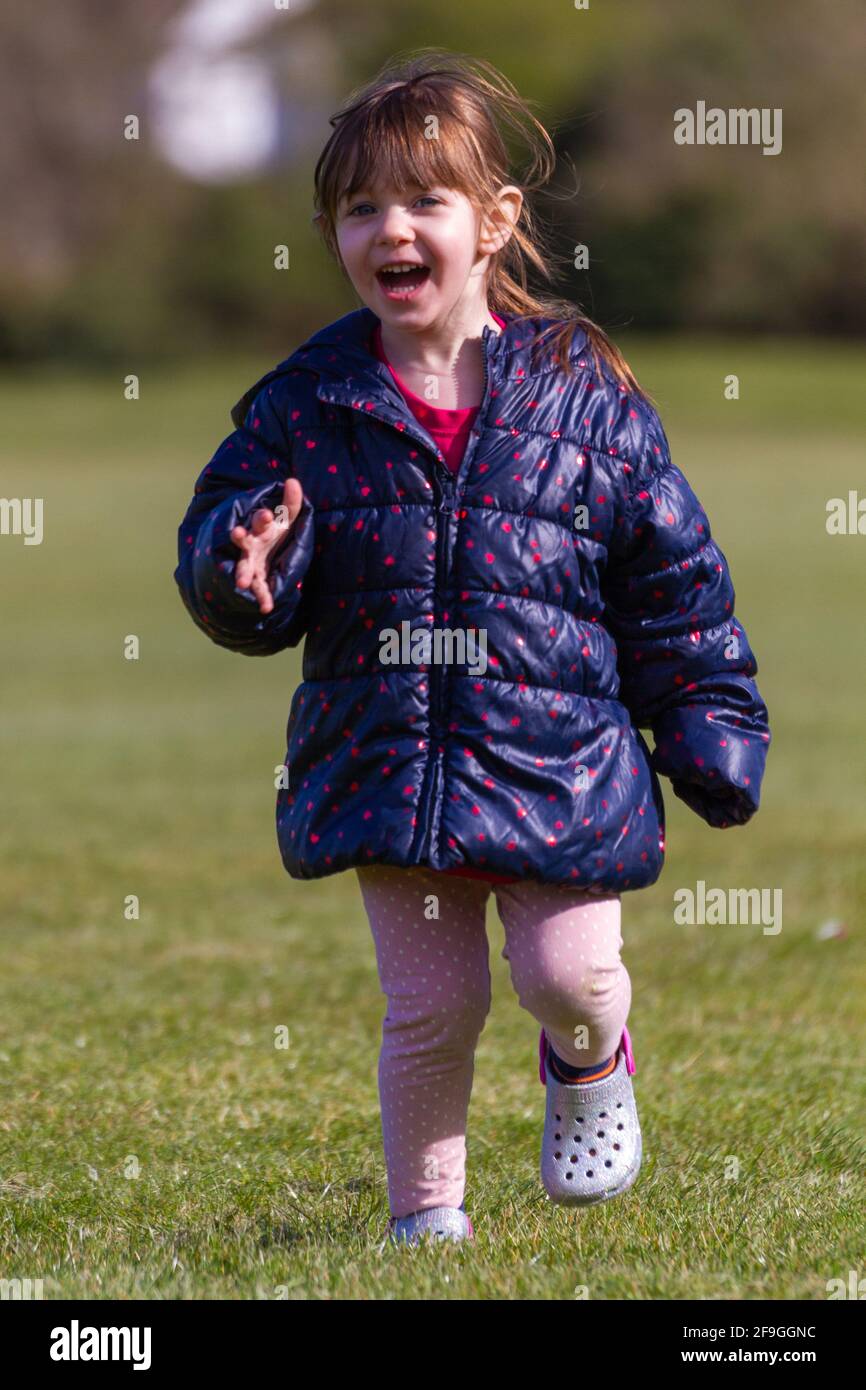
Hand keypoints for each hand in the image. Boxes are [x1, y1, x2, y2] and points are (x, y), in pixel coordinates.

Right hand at [230, 476, 303, 614]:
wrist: (267, 550)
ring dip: (242, 573)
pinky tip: (266, 607)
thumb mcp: (287, 517)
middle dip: (240, 537)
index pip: (260, 518)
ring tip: (242, 583)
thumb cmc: (276, 530)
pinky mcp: (256, 577)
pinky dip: (262, 597)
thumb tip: (293, 481)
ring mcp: (251, 561)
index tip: (269, 515)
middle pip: (244, 539)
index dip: (263, 516)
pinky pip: (259, 588)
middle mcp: (251, 543)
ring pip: (244, 566)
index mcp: (260, 526)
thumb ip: (291, 502)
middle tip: (236, 534)